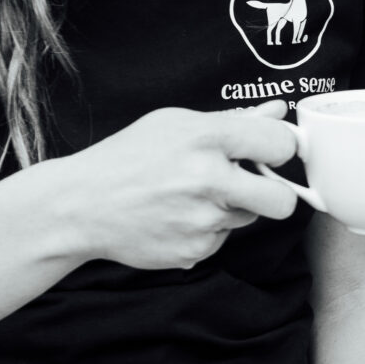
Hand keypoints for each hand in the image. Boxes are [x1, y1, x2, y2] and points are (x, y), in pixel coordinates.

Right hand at [43, 103, 302, 270]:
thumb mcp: (176, 124)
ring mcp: (201, 220)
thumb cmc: (128, 158)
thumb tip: (278, 112)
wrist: (81, 205)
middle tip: (252, 185)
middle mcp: (208, 180)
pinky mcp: (193, 251)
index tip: (270, 151)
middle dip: (276, 194)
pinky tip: (177, 216)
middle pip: (283, 201)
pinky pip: (221, 240)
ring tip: (191, 196)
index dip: (280, 148)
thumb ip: (234, 120)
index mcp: (207, 138)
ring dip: (232, 208)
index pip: (280, 144)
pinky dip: (207, 230)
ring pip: (249, 219)